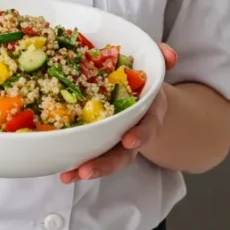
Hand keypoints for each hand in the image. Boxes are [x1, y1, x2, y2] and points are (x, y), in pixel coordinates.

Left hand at [59, 43, 177, 183]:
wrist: (141, 99)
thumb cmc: (144, 84)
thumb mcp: (154, 70)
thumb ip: (161, 60)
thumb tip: (168, 54)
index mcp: (148, 114)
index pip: (148, 126)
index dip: (141, 134)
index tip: (129, 140)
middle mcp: (133, 134)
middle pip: (123, 154)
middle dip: (106, 164)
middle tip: (87, 170)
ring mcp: (115, 143)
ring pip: (105, 160)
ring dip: (88, 169)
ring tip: (69, 176)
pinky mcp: (99, 144)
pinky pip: (89, 156)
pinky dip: (75, 166)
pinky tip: (61, 172)